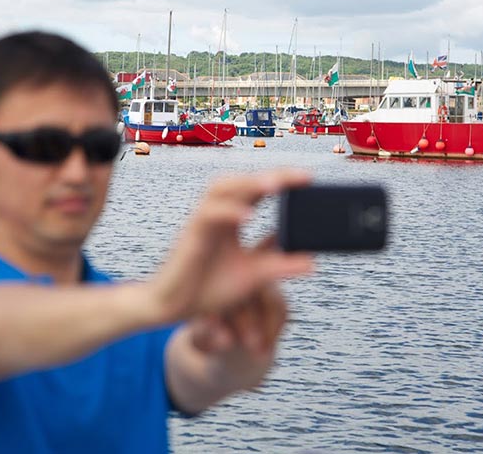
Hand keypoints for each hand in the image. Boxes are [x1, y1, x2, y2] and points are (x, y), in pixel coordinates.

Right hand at [148, 169, 313, 323]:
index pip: (257, 190)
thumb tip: (311, 260)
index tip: (308, 179)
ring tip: (275, 185)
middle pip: (241, 181)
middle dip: (269, 175)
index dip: (280, 180)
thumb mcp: (253, 276)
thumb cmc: (206, 289)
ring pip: (221, 188)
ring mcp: (201, 222)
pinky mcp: (190, 236)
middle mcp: (216, 215)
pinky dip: (228, 212)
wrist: (171, 308)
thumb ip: (279, 265)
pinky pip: (207, 214)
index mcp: (231, 219)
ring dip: (248, 184)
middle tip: (299, 177)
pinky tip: (248, 216)